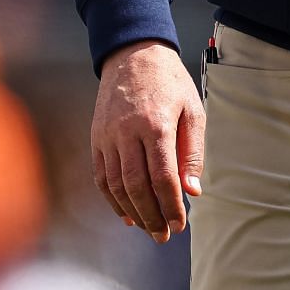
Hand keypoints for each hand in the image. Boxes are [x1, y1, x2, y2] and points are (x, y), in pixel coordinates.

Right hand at [91, 40, 204, 242]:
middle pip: (137, 187)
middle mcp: (128, 132)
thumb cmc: (170, 82)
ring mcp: (108, 136)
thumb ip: (193, 152)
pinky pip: (101, 176)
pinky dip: (112, 199)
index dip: (171, 205)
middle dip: (152, 216)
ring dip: (133, 212)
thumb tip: (193, 191)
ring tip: (148, 228)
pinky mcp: (96, 137)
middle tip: (164, 235)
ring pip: (116, 185)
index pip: (163, 177)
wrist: (133, 53)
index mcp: (156, 125)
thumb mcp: (192, 110)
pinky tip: (126, 214)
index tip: (180, 224)